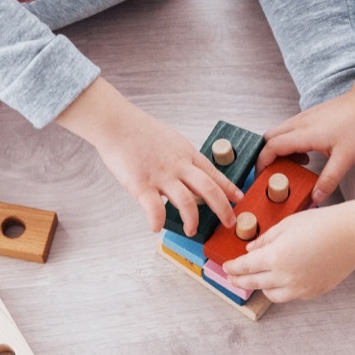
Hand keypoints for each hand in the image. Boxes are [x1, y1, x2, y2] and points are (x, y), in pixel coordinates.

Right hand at [55, 78, 242, 235]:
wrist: (116, 123)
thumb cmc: (139, 130)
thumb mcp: (170, 140)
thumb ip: (181, 157)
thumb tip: (187, 173)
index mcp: (186, 154)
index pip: (214, 173)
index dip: (228, 187)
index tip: (238, 198)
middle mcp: (178, 166)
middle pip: (209, 189)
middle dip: (222, 208)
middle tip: (229, 222)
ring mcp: (161, 176)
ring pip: (187, 202)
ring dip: (192, 220)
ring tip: (192, 231)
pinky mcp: (141, 184)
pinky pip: (154, 208)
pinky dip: (157, 221)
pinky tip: (157, 228)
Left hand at [222, 198, 354, 301]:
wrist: (353, 236)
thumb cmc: (322, 224)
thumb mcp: (287, 225)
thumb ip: (266, 239)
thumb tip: (251, 250)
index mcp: (275, 257)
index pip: (245, 267)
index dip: (232, 268)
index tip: (225, 267)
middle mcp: (285, 276)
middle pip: (253, 283)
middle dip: (239, 280)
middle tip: (231, 278)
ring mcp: (300, 288)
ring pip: (271, 294)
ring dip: (261, 286)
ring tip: (257, 279)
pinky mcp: (313, 292)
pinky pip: (290, 295)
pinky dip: (281, 289)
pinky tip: (281, 279)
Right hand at [258, 92, 354, 205]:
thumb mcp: (347, 158)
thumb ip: (329, 180)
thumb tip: (315, 198)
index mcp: (304, 133)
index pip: (271, 147)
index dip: (262, 163)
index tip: (262, 177)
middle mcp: (299, 123)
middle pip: (269, 138)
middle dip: (266, 156)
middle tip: (273, 174)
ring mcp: (304, 117)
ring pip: (279, 132)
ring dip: (278, 150)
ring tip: (292, 167)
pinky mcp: (311, 116)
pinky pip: (290, 129)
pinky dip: (289, 143)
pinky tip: (305, 155)